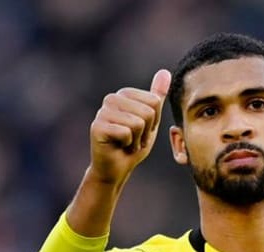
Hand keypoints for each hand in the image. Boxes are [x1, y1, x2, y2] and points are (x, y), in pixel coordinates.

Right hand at [89, 69, 171, 184]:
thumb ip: (156, 96)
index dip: (153, 122)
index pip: (155, 102)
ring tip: (126, 143)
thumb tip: (165, 72)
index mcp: (124, 94)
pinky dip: (128, 145)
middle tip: (133, 139)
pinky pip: (127, 133)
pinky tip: (118, 147)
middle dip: (146, 132)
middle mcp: (111, 99)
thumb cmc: (133, 144)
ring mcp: (102, 112)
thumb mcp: (150, 120)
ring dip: (137, 140)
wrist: (116, 168)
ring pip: (138, 123)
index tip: (141, 130)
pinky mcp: (97, 127)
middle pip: (148, 112)